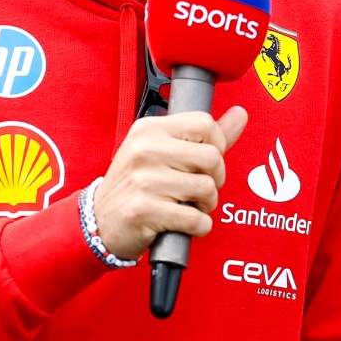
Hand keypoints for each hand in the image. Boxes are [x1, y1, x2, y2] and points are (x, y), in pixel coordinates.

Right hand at [92, 106, 248, 260]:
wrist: (100, 221)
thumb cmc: (138, 185)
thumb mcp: (164, 152)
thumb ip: (205, 136)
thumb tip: (240, 114)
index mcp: (150, 129)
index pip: (205, 123)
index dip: (217, 145)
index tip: (206, 162)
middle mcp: (145, 150)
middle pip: (212, 157)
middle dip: (216, 179)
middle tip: (200, 189)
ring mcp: (143, 180)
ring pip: (207, 188)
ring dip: (207, 205)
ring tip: (190, 206)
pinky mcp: (145, 210)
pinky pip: (195, 219)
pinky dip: (199, 227)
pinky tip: (186, 224)